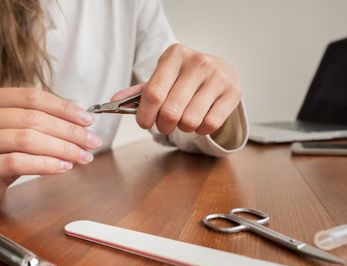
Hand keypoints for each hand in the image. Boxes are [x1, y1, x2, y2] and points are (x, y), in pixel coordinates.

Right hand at [0, 87, 101, 213]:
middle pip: (31, 118)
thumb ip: (38, 121)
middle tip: (91, 141)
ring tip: (83, 156)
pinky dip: (45, 164)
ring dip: (62, 148)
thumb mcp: (14, 131)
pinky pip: (15, 162)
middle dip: (68, 131)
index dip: (63, 107)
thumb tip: (81, 122)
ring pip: (25, 140)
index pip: (30, 97)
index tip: (87, 120)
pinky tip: (63, 167)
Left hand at [112, 44, 241, 134]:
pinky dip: (200, 130)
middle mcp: (198, 62)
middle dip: (163, 125)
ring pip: (190, 121)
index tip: (144, 123)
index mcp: (175, 55)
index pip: (153, 93)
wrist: (221, 71)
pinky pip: (209, 125)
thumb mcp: (162, 78)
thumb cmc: (185, 78)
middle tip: (165, 124)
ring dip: (182, 128)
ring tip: (183, 120)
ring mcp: (218, 77)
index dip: (145, 115)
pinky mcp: (233, 92)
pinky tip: (200, 121)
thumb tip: (113, 102)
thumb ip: (138, 91)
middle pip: (170, 111)